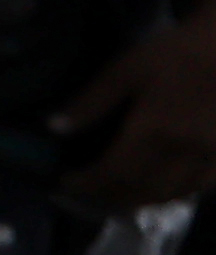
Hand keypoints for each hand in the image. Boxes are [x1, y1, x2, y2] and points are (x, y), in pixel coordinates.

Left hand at [57, 5, 215, 211]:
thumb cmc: (175, 53)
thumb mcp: (126, 69)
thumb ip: (91, 102)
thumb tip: (54, 127)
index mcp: (154, 131)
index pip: (114, 172)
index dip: (89, 183)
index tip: (67, 182)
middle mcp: (183, 152)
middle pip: (142, 190)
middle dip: (111, 196)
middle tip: (89, 192)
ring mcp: (210, 158)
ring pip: (171, 194)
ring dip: (141, 201)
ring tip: (117, 195)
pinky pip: (198, 188)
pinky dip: (173, 195)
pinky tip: (159, 189)